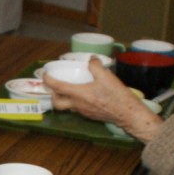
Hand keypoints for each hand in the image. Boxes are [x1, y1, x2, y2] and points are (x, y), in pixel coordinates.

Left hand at [43, 59, 162, 142]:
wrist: (128, 114)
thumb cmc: (117, 96)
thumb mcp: (107, 77)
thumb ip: (95, 66)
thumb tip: (91, 59)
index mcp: (78, 94)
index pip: (57, 87)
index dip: (48, 80)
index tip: (45, 74)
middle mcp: (77, 105)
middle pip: (57, 103)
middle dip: (52, 95)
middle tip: (55, 86)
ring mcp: (83, 112)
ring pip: (66, 107)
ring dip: (63, 98)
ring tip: (69, 88)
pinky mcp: (89, 115)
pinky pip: (76, 109)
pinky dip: (75, 101)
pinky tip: (84, 94)